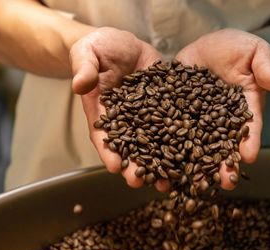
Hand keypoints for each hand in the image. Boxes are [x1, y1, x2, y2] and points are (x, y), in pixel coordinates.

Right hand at [70, 27, 169, 191]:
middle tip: (142, 184)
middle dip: (136, 166)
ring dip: (161, 162)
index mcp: (103, 111)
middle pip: (131, 147)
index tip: (115, 167)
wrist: (122, 44)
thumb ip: (84, 68)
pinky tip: (191, 154)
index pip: (104, 135)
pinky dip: (181, 140)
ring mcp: (147, 115)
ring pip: (154, 142)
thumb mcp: (88, 53)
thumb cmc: (98, 49)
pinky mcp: (165, 106)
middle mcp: (126, 120)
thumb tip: (79, 84)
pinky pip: (174, 123)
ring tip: (169, 181)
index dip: (109, 151)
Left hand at [176, 29, 269, 189]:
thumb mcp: (254, 51)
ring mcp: (198, 118)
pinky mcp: (178, 112)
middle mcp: (221, 119)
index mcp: (243, 107)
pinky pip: (171, 127)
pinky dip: (167, 142)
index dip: (250, 141)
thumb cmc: (238, 48)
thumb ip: (264, 66)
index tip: (249, 157)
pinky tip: (161, 160)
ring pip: (196, 142)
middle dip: (223, 163)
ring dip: (194, 161)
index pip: (249, 125)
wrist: (210, 45)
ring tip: (190, 181)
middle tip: (223, 183)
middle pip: (223, 143)